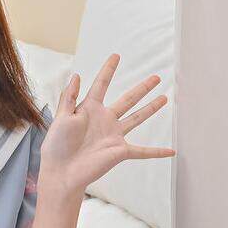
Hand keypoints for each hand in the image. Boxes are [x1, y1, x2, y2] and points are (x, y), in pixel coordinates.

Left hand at [40, 54, 175, 196]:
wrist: (61, 172)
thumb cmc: (56, 147)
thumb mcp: (61, 118)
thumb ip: (69, 97)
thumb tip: (76, 75)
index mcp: (89, 110)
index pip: (101, 85)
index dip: (108, 70)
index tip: (116, 56)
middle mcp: (104, 121)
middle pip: (128, 100)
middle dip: (142, 89)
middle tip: (156, 78)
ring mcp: (113, 136)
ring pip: (137, 119)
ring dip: (151, 109)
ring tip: (164, 98)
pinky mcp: (119, 152)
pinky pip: (142, 152)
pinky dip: (157, 152)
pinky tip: (171, 152)